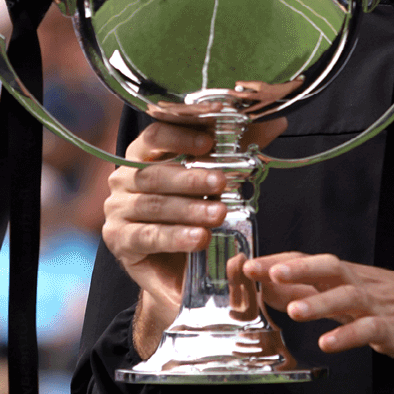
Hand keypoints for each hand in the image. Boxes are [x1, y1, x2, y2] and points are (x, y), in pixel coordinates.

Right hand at [102, 114, 285, 358]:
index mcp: (142, 157)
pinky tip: (199, 239)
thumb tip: (276, 123)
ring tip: (218, 215)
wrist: (177, 270)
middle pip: (155, 174)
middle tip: (222, 184)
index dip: (179, 136)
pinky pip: (147, 236)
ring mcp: (117, 211)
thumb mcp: (215, 182)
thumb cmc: (192, 216)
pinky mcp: (120, 240)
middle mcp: (123, 180)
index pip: (154, 136)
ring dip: (188, 209)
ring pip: (153, 205)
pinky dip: (175, 237)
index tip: (209, 141)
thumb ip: (238, 152)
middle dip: (191, 178)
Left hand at [247, 253, 393, 380]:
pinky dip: (347, 336)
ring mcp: (378, 306)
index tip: (249, 262)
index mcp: (352, 275)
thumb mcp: (362, 293)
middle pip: (325, 268)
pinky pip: (368, 330)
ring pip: (344, 297)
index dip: (280, 260)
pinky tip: (328, 344)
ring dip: (317, 303)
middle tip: (262, 271)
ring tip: (293, 310)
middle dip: (292, 268)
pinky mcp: (393, 329)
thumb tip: (284, 293)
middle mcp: (362, 285)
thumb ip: (325, 294)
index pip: (311, 261)